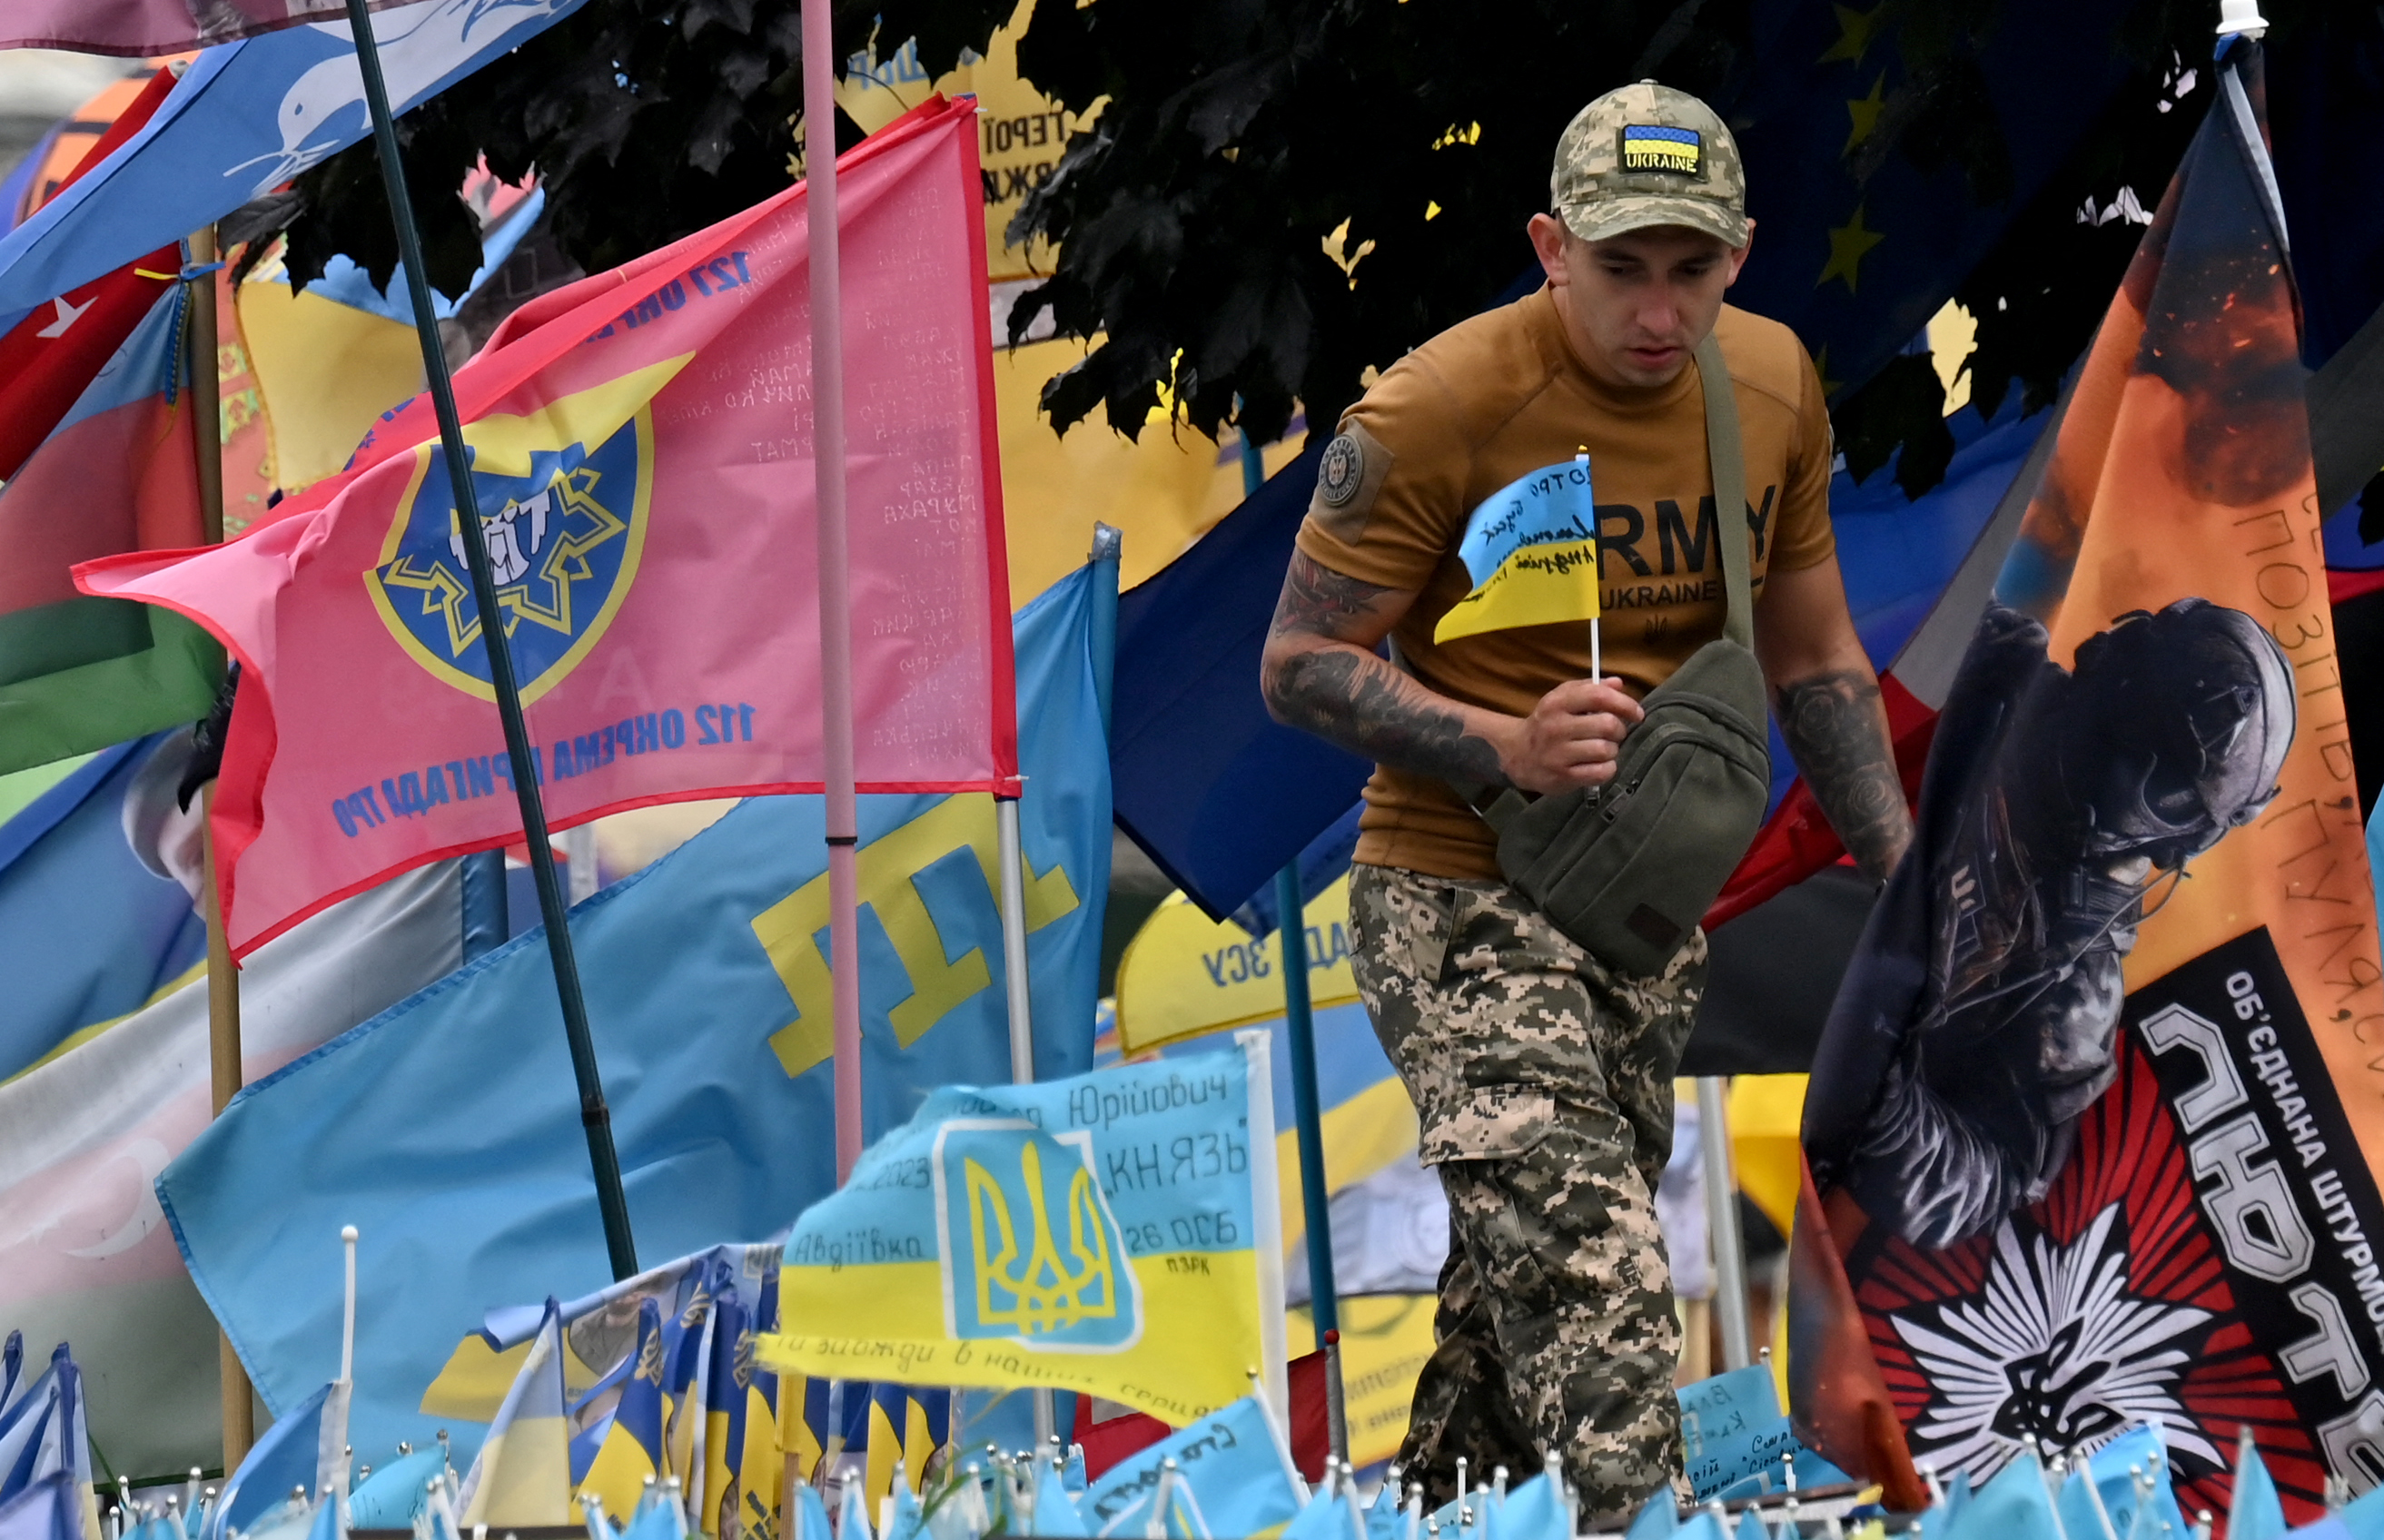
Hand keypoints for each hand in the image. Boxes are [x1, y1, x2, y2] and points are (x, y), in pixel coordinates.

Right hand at [1496, 678, 1641, 793]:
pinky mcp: (1563, 776)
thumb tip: (1618, 683)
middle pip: (1607, 724)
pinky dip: (1607, 769)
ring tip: (1602, 750)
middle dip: (1619, 730)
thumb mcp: (1562, 699)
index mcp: (1557, 703)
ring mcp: (1558, 753)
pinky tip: (1599, 765)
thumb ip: (1590, 688)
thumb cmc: (1547, 724)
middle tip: (1613, 734)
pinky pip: (1601, 772)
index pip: (1598, 696)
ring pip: (1606, 750)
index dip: (1624, 703)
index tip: (1636, 713)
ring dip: (1612, 750)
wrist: (1517, 755)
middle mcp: (1556, 726)